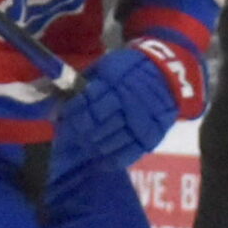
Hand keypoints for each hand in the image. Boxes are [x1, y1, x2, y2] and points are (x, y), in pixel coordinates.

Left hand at [49, 40, 189, 183]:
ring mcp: (140, 123)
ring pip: (107, 142)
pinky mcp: (150, 137)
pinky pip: (126, 155)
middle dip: (78, 131)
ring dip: (91, 146)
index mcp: (115, 84)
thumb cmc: (130, 69)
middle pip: (95, 125)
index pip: (86, 103)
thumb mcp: (107, 66)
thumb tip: (58, 106)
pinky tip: (98, 160)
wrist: (169, 74)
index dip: (72, 112)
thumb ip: (84, 84)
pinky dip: (109, 161)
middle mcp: (128, 105)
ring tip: (82, 145)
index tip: (63, 116)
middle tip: (69, 134)